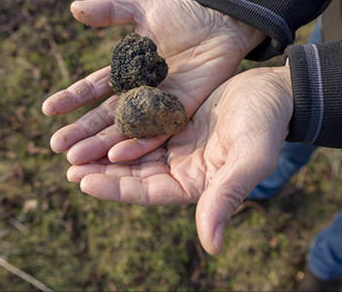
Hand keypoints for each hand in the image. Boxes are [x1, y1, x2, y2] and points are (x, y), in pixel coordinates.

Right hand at [42, 0, 265, 163]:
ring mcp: (155, 107)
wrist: (221, 26)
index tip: (48, 110)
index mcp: (126, 71)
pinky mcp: (176, 115)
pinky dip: (135, 145)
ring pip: (123, 130)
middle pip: (103, 116)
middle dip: (80, 131)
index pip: (93, 88)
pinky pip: (153, 132)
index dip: (71, 99)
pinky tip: (114, 158)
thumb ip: (110, 12)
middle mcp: (137, 93)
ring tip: (75, 159)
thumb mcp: (143, 10)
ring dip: (100, 145)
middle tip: (56, 146)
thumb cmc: (185, 17)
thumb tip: (74, 9)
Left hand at [67, 66, 292, 254]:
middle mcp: (182, 168)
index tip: (85, 182)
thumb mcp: (249, 161)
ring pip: (133, 151)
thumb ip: (227, 198)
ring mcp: (176, 145)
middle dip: (102, 171)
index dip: (117, 189)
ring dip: (105, 151)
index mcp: (196, 184)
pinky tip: (99, 122)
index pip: (148, 192)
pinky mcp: (174, 121)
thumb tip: (213, 247)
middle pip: (135, 174)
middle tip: (69, 167)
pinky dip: (121, 127)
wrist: (273, 93)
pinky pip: (142, 126)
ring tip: (73, 149)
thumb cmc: (266, 127)